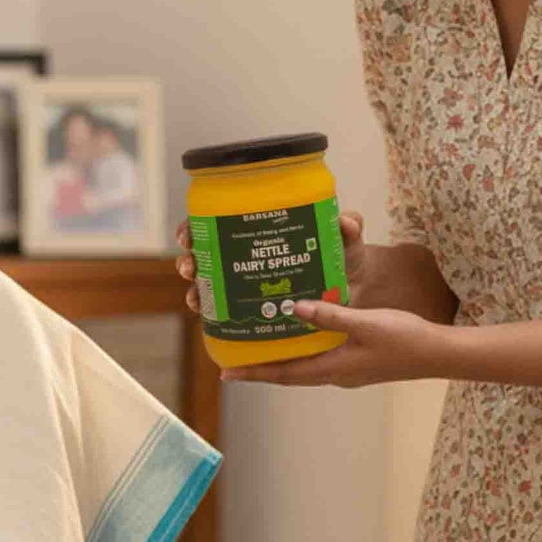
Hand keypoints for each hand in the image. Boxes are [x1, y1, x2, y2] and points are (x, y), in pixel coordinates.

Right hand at [174, 210, 372, 314]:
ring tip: (196, 299)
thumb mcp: (346, 240)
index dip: (196, 226)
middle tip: (191, 267)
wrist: (354, 290)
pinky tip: (208, 321)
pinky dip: (213, 316)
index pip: (218, 221)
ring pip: (210, 284)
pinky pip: (226, 312)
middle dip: (189, 259)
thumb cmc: (344, 256)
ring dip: (195, 290)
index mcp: (260, 227)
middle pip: (205, 252)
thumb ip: (348, 229)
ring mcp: (248, 282)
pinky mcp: (255, 308)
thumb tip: (346, 221)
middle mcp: (247, 253)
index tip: (188, 234)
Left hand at [222, 298, 444, 388]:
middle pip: (289, 375)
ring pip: (304, 368)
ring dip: (281, 361)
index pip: (284, 374)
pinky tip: (300, 336)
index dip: (254, 374)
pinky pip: (320, 361)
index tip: (226, 374)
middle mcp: (336, 375)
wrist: (437, 354)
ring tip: (259, 347)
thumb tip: (293, 309)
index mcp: (334, 369)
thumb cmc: (404, 339)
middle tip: (233, 360)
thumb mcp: (365, 323)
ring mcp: (347, 372)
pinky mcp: (357, 364)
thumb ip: (330, 315)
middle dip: (261, 369)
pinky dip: (303, 353)